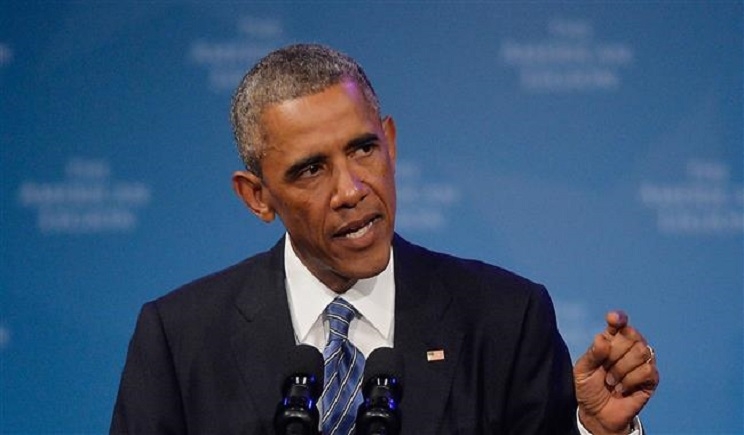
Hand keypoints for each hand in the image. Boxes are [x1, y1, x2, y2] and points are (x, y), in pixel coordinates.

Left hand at [574, 311, 659, 434]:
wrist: (597, 414)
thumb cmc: (588, 389)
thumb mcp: (582, 370)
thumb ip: (592, 354)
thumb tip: (603, 339)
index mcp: (611, 341)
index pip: (619, 323)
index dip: (618, 318)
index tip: (612, 319)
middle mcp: (629, 348)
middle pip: (632, 335)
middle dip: (615, 353)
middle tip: (605, 369)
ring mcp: (642, 362)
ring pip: (641, 351)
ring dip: (622, 368)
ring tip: (611, 381)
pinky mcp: (651, 379)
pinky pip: (648, 370)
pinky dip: (631, 380)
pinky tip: (622, 389)